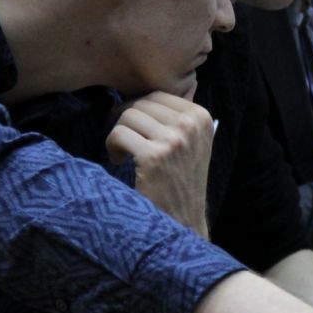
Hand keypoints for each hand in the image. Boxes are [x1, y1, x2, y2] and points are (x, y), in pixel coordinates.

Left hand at [106, 92, 213, 236]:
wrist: (182, 220)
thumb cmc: (180, 181)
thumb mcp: (191, 142)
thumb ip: (178, 116)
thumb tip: (147, 92)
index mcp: (201, 117)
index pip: (158, 95)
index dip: (140, 110)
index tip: (136, 130)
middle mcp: (191, 125)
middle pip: (141, 103)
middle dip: (128, 122)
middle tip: (128, 143)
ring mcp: (173, 140)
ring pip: (127, 116)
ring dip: (119, 134)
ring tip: (124, 153)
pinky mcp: (154, 157)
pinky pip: (118, 134)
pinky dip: (112, 147)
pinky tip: (119, 160)